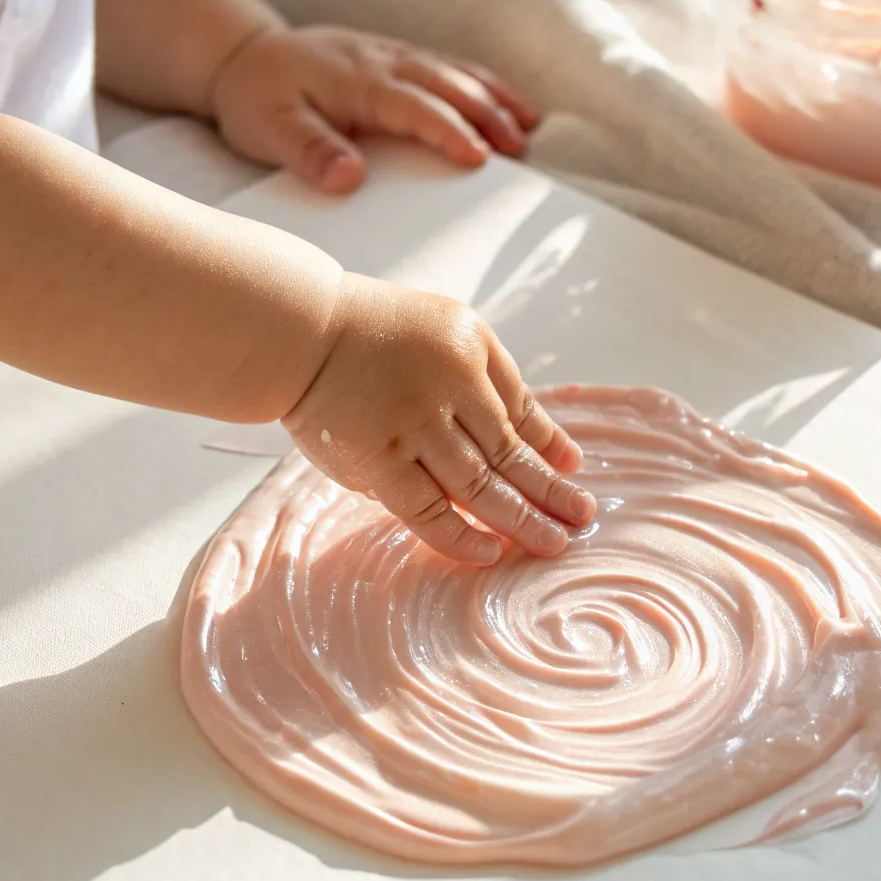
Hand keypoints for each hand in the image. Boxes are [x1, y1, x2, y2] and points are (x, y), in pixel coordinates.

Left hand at [209, 25, 539, 193]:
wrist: (243, 55)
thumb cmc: (257, 98)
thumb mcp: (269, 129)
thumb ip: (309, 151)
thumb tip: (351, 179)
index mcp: (357, 82)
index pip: (413, 107)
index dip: (448, 131)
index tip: (480, 158)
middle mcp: (381, 62)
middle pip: (446, 84)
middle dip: (488, 113)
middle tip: (521, 148)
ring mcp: (391, 55)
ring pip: (453, 69)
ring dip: (494, 95)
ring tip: (529, 125)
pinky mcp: (395, 56)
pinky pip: (446, 64)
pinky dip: (480, 81)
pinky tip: (505, 101)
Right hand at [283, 274, 595, 563]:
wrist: (299, 334)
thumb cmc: (370, 332)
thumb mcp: (443, 327)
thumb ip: (486, 374)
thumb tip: (536, 436)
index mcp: (470, 349)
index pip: (521, 408)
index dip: (549, 444)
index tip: (572, 470)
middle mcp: (449, 388)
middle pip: (510, 452)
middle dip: (550, 490)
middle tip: (580, 519)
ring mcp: (414, 428)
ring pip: (480, 487)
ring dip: (520, 519)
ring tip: (551, 543)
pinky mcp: (378, 462)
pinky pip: (429, 511)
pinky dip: (461, 535)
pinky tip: (490, 552)